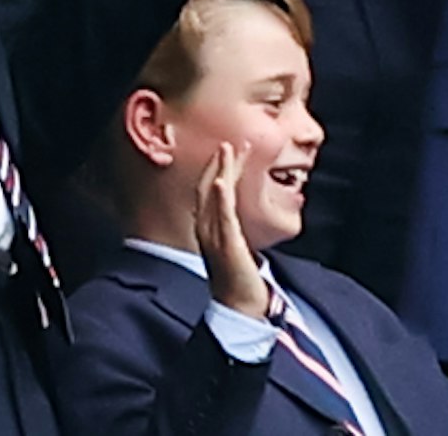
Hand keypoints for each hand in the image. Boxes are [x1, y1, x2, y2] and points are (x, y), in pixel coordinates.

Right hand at [196, 142, 270, 321]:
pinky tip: (222, 182)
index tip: (231, 149)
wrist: (241, 304)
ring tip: (226, 151)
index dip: (219, 168)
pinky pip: (222, 217)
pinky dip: (220, 198)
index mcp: (207, 227)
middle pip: (208, 188)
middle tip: (229, 142)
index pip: (210, 190)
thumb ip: (233, 227)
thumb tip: (239, 212)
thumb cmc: (240, 276)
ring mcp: (214, 237)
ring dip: (219, 171)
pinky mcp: (227, 245)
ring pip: (214, 197)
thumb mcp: (235, 245)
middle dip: (218, 164)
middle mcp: (206, 229)